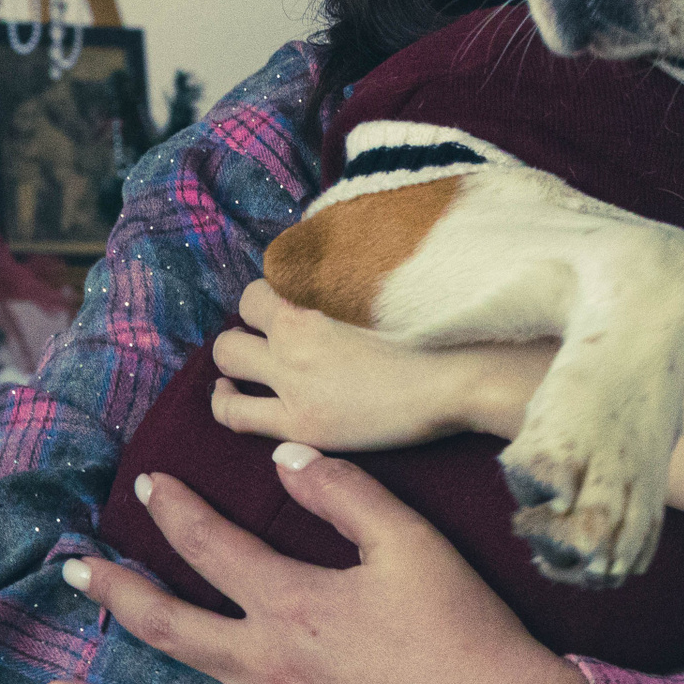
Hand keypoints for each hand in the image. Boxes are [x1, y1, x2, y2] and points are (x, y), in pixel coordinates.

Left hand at [36, 447, 599, 683]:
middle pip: (166, 627)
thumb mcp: (411, 541)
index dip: (177, 510)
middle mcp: (265, 667)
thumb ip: (344, 493)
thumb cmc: (459, 629)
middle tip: (76, 569)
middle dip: (115, 593)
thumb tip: (286, 461)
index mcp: (293, 603)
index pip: (212, 547)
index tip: (149, 483)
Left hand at [211, 280, 557, 450]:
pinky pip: (234, 415)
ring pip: (226, 361)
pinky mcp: (299, 424)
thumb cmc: (436, 325)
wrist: (457, 377)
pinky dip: (228, 403)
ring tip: (242, 367)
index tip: (284, 302)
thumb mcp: (384, 286)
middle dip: (249, 323)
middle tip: (268, 334)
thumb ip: (347, 279)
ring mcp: (291, 384)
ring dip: (232, 361)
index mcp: (316, 300)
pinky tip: (233, 398)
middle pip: (240, 316)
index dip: (271, 294)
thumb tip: (334, 259)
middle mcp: (293, 338)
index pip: (262, 284)